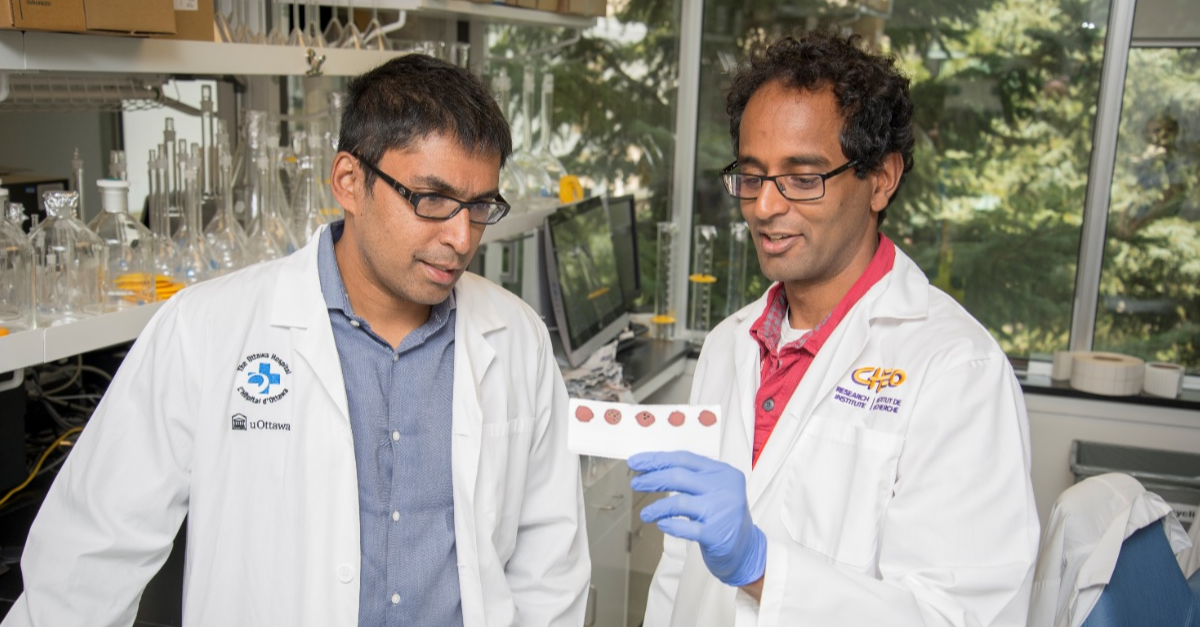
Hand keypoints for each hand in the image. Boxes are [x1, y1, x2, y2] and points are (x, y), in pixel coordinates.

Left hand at [628, 451, 765, 586]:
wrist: (746, 549)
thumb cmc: (723, 517)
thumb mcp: (713, 490)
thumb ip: (690, 478)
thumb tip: (652, 470)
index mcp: (722, 472)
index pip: (684, 459)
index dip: (657, 459)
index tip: (637, 462)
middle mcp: (724, 488)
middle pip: (678, 476)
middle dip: (652, 479)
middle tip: (636, 484)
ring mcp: (721, 510)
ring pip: (678, 502)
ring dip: (656, 508)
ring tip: (646, 514)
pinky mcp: (716, 533)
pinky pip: (685, 527)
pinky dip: (669, 525)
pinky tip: (662, 524)